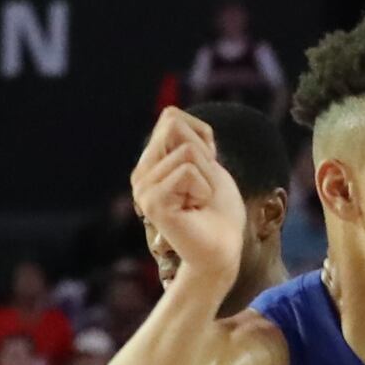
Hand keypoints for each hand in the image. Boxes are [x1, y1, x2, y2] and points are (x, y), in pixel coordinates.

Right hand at [131, 110, 246, 284]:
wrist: (223, 251)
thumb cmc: (219, 211)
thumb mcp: (208, 165)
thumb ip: (189, 139)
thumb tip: (169, 113)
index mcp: (151, 162)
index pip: (171, 118)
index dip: (201, 138)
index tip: (205, 170)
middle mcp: (141, 173)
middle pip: (174, 127)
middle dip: (203, 156)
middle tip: (203, 188)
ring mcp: (143, 187)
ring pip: (186, 152)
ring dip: (206, 177)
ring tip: (198, 202)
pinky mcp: (152, 201)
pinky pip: (187, 171)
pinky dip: (203, 189)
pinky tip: (194, 209)